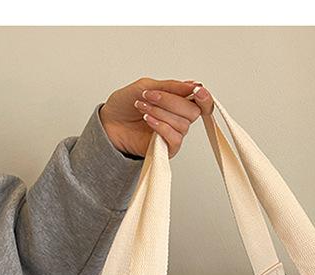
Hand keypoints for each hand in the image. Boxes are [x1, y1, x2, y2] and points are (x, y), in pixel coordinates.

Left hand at [99, 78, 213, 157]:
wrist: (109, 123)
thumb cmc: (126, 105)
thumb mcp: (146, 86)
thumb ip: (171, 86)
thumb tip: (193, 85)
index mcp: (179, 101)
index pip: (202, 102)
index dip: (204, 97)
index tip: (197, 90)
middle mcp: (180, 118)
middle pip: (193, 111)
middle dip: (171, 101)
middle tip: (151, 96)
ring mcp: (174, 133)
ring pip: (182, 124)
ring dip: (160, 112)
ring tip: (142, 107)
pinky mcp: (168, 148)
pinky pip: (175, 138)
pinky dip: (161, 126)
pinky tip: (148, 119)